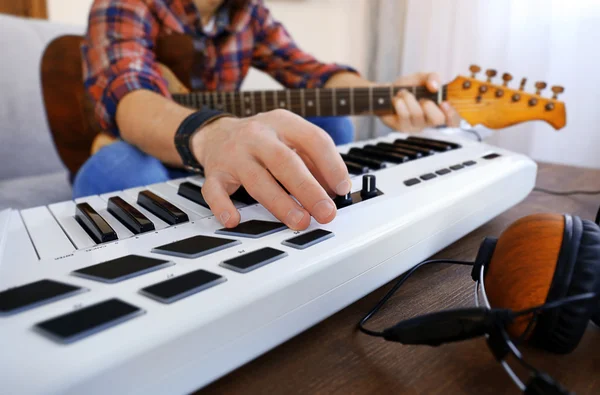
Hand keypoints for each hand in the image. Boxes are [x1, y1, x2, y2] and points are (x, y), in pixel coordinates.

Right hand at [192, 110, 351, 229]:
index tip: (342, 188)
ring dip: (280, 203)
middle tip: (326, 212)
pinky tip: (235, 219)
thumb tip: (335, 190)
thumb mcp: (290, 137)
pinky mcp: (214, 172)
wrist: (216, 133)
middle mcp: (257, 135)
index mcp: (282, 123)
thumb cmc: (261, 140)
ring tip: (300, 221)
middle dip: (309, 189)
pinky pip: (215, 191)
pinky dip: (223, 206)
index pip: (313, 139)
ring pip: (257, 179)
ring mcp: (233, 154)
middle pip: (285, 161)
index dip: (331, 164)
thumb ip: (313, 160)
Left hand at [380, 72, 459, 131]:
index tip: (444, 103)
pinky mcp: (402, 128)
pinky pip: (404, 115)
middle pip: (437, 119)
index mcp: (439, 110)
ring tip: (403, 93)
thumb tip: (435, 86)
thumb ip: (432, 77)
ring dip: (409, 98)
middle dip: (429, 105)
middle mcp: (429, 121)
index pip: (453, 119)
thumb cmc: (408, 87)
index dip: (452, 114)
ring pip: (417, 114)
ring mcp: (415, 126)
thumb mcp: (422, 77)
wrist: (387, 92)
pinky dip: (399, 103)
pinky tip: (397, 100)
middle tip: (421, 98)